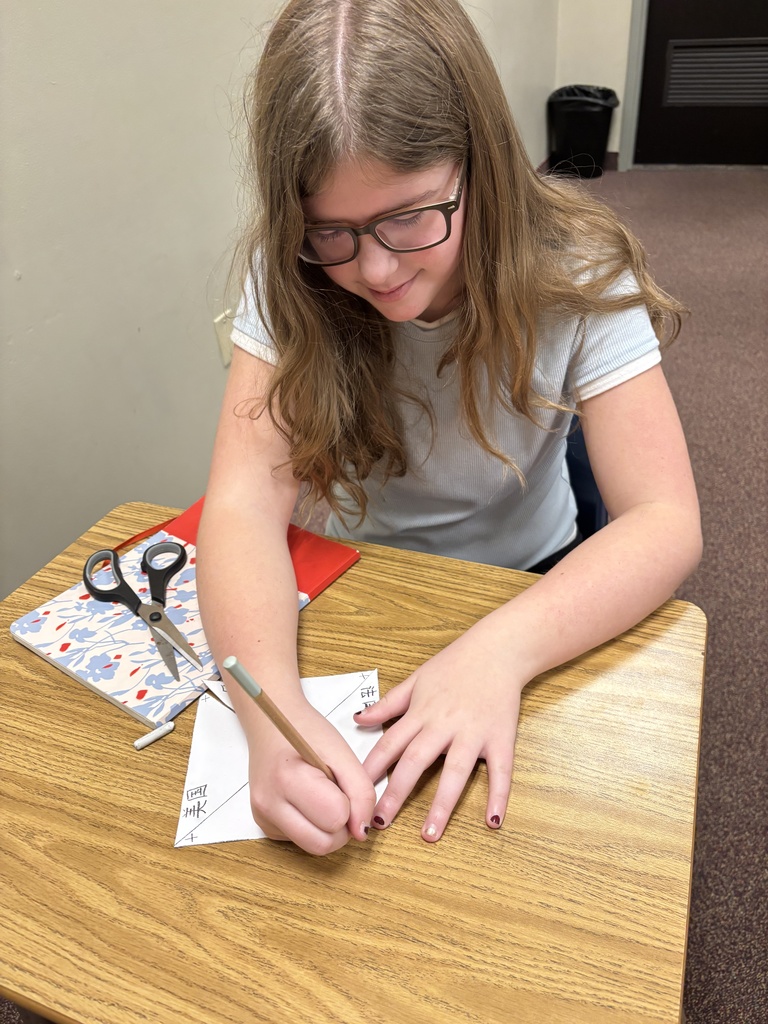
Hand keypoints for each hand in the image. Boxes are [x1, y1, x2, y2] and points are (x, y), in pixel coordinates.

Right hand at [246, 698, 376, 854]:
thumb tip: (362, 833)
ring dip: (327, 828)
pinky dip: (312, 826)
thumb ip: (361, 792)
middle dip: (341, 825)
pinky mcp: (264, 826)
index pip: (335, 818)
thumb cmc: (306, 731)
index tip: (342, 784)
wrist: (272, 723)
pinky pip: (300, 841)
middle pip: (322, 844)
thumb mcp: (342, 753)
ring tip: (323, 796)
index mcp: (287, 779)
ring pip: (312, 847)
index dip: (349, 804)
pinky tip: (307, 800)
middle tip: (338, 795)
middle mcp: (268, 804)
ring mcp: (263, 818)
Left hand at [356, 620, 525, 841]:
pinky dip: (498, 797)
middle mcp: (445, 725)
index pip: (389, 746)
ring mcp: (474, 733)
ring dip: (441, 805)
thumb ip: (388, 703)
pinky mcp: (501, 738)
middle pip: (415, 763)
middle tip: (380, 822)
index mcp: (421, 712)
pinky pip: (501, 772)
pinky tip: (493, 821)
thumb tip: (358, 719)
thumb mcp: (416, 679)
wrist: (498, 649)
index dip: (371, 771)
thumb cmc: (455, 663)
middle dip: (396, 794)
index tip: (356, 795)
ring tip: (429, 834)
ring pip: (455, 772)